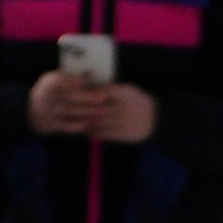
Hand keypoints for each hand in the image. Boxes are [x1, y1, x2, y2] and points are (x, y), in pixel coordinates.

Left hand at [28, 73, 155, 142]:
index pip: (100, 92)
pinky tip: (86, 131)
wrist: (157, 120)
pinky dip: (93, 133)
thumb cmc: (138, 102)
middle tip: (66, 109)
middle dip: (80, 109)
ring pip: (98, 122)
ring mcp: (124, 122)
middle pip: (96, 108)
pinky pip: (104, 134)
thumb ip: (111, 89)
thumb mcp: (128, 90)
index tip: (73, 94)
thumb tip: (90, 87)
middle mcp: (124, 106)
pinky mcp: (124, 135)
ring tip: (73, 121)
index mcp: (124, 92)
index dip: (85, 94)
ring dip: (84, 122)